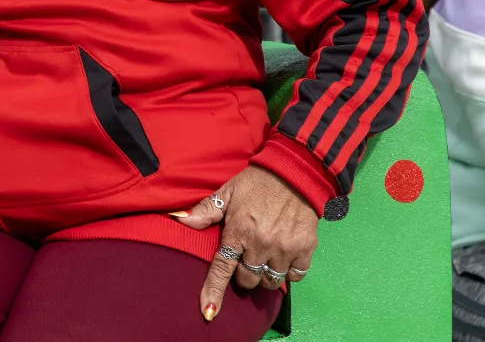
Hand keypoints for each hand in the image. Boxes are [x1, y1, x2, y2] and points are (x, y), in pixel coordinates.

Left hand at [174, 165, 318, 320]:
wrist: (294, 173)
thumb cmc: (256, 182)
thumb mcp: (227, 192)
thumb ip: (206, 211)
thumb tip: (179, 220)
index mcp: (238, 231)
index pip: (222, 267)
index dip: (214, 290)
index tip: (209, 311)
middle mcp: (261, 244)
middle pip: (247, 279)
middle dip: (243, 274)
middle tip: (245, 258)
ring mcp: (284, 249)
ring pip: (270, 280)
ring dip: (264, 274)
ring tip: (263, 258)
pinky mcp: (305, 249)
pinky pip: (296, 276)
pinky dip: (288, 273)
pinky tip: (283, 259)